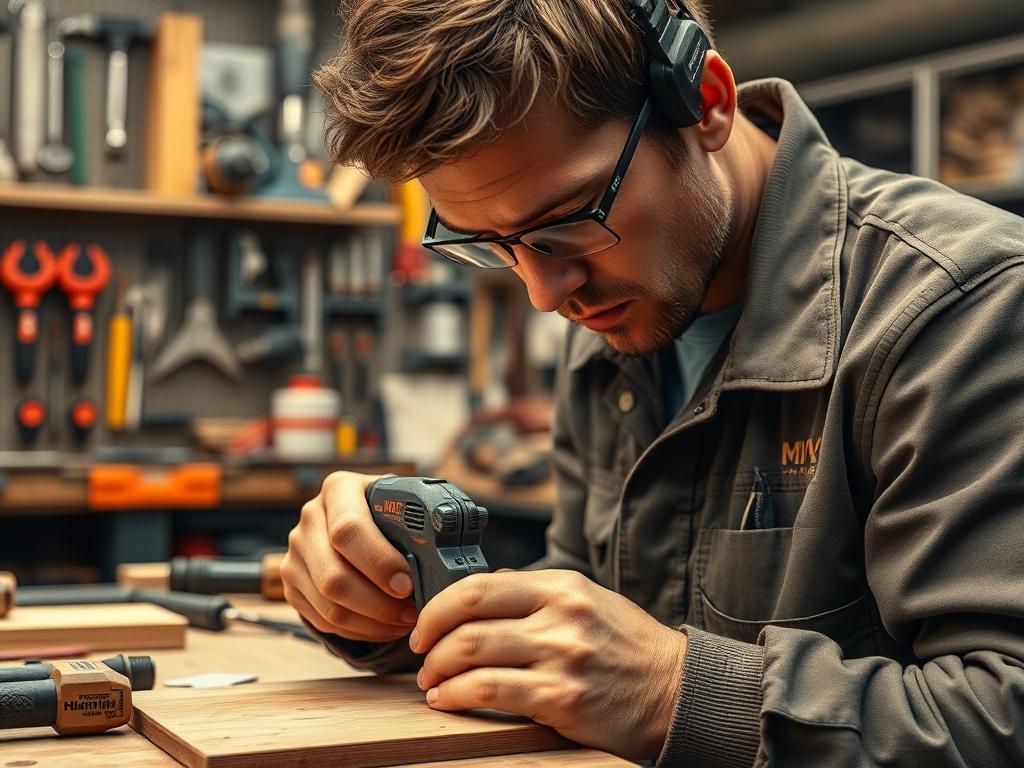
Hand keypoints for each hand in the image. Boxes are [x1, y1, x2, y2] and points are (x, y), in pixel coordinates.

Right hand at [281, 471, 418, 642]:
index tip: (407, 584)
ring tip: (404, 621)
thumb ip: (422, 516)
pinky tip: (384, 626)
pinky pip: (323, 620)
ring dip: (372, 622)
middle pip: (333, 576)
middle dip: (378, 603)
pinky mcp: (292, 584)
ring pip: (329, 604)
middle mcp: (310, 518)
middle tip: (412, 612)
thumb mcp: (405, 502)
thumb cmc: (391, 513)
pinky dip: (359, 631)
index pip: (348, 530)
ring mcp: (296, 553)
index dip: (379, 562)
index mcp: (339, 489)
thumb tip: (447, 535)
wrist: (363, 521)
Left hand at [410, 569, 687, 759]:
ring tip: (430, 682)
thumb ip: (535, 596)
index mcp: (561, 586)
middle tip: (420, 656)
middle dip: (429, 640)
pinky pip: (488, 692)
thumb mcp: (586, 601)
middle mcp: (559, 615)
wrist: (676, 689)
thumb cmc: (627, 647)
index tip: (423, 622)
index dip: (438, 606)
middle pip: (467, 618)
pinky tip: (446, 701)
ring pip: (471, 654)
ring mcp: (560, 655)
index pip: (479, 585)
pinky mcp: (561, 698)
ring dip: (437, 671)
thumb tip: (480, 596)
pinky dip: (455, 696)